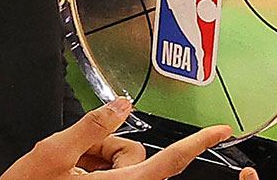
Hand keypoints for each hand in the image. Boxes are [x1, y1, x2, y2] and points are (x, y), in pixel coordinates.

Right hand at [0, 97, 257, 179]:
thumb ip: (91, 126)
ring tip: (67, 172)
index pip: (170, 161)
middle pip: (134, 156)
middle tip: (75, 158)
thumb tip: (120, 104)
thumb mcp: (54, 153)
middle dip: (107, 147)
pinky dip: (90, 170)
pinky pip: (111, 176)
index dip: (199, 143)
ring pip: (121, 166)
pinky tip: (68, 178)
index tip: (221, 129)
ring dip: (95, 160)